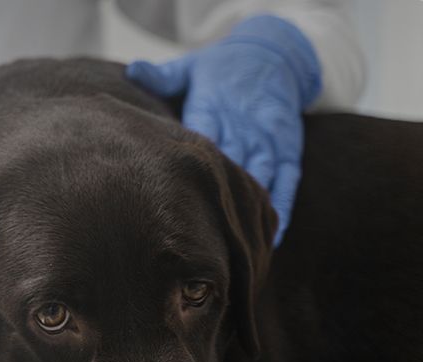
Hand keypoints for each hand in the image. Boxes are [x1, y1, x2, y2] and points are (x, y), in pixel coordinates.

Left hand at [126, 14, 322, 246]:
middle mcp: (243, 126)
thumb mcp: (191, 68)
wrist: (271, 54)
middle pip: (228, 167)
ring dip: (246, 210)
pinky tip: (272, 234)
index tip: (172, 204)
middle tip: (198, 238)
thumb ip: (164, 76)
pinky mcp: (288, 147)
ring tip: (232, 246)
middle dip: (213, 200)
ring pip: (259, 176)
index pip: (200, 146)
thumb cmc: (219, 70)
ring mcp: (268, 139)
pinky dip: (280, 204)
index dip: (188, 175)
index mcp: (214, 109)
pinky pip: (288, 179)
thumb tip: (134, 69)